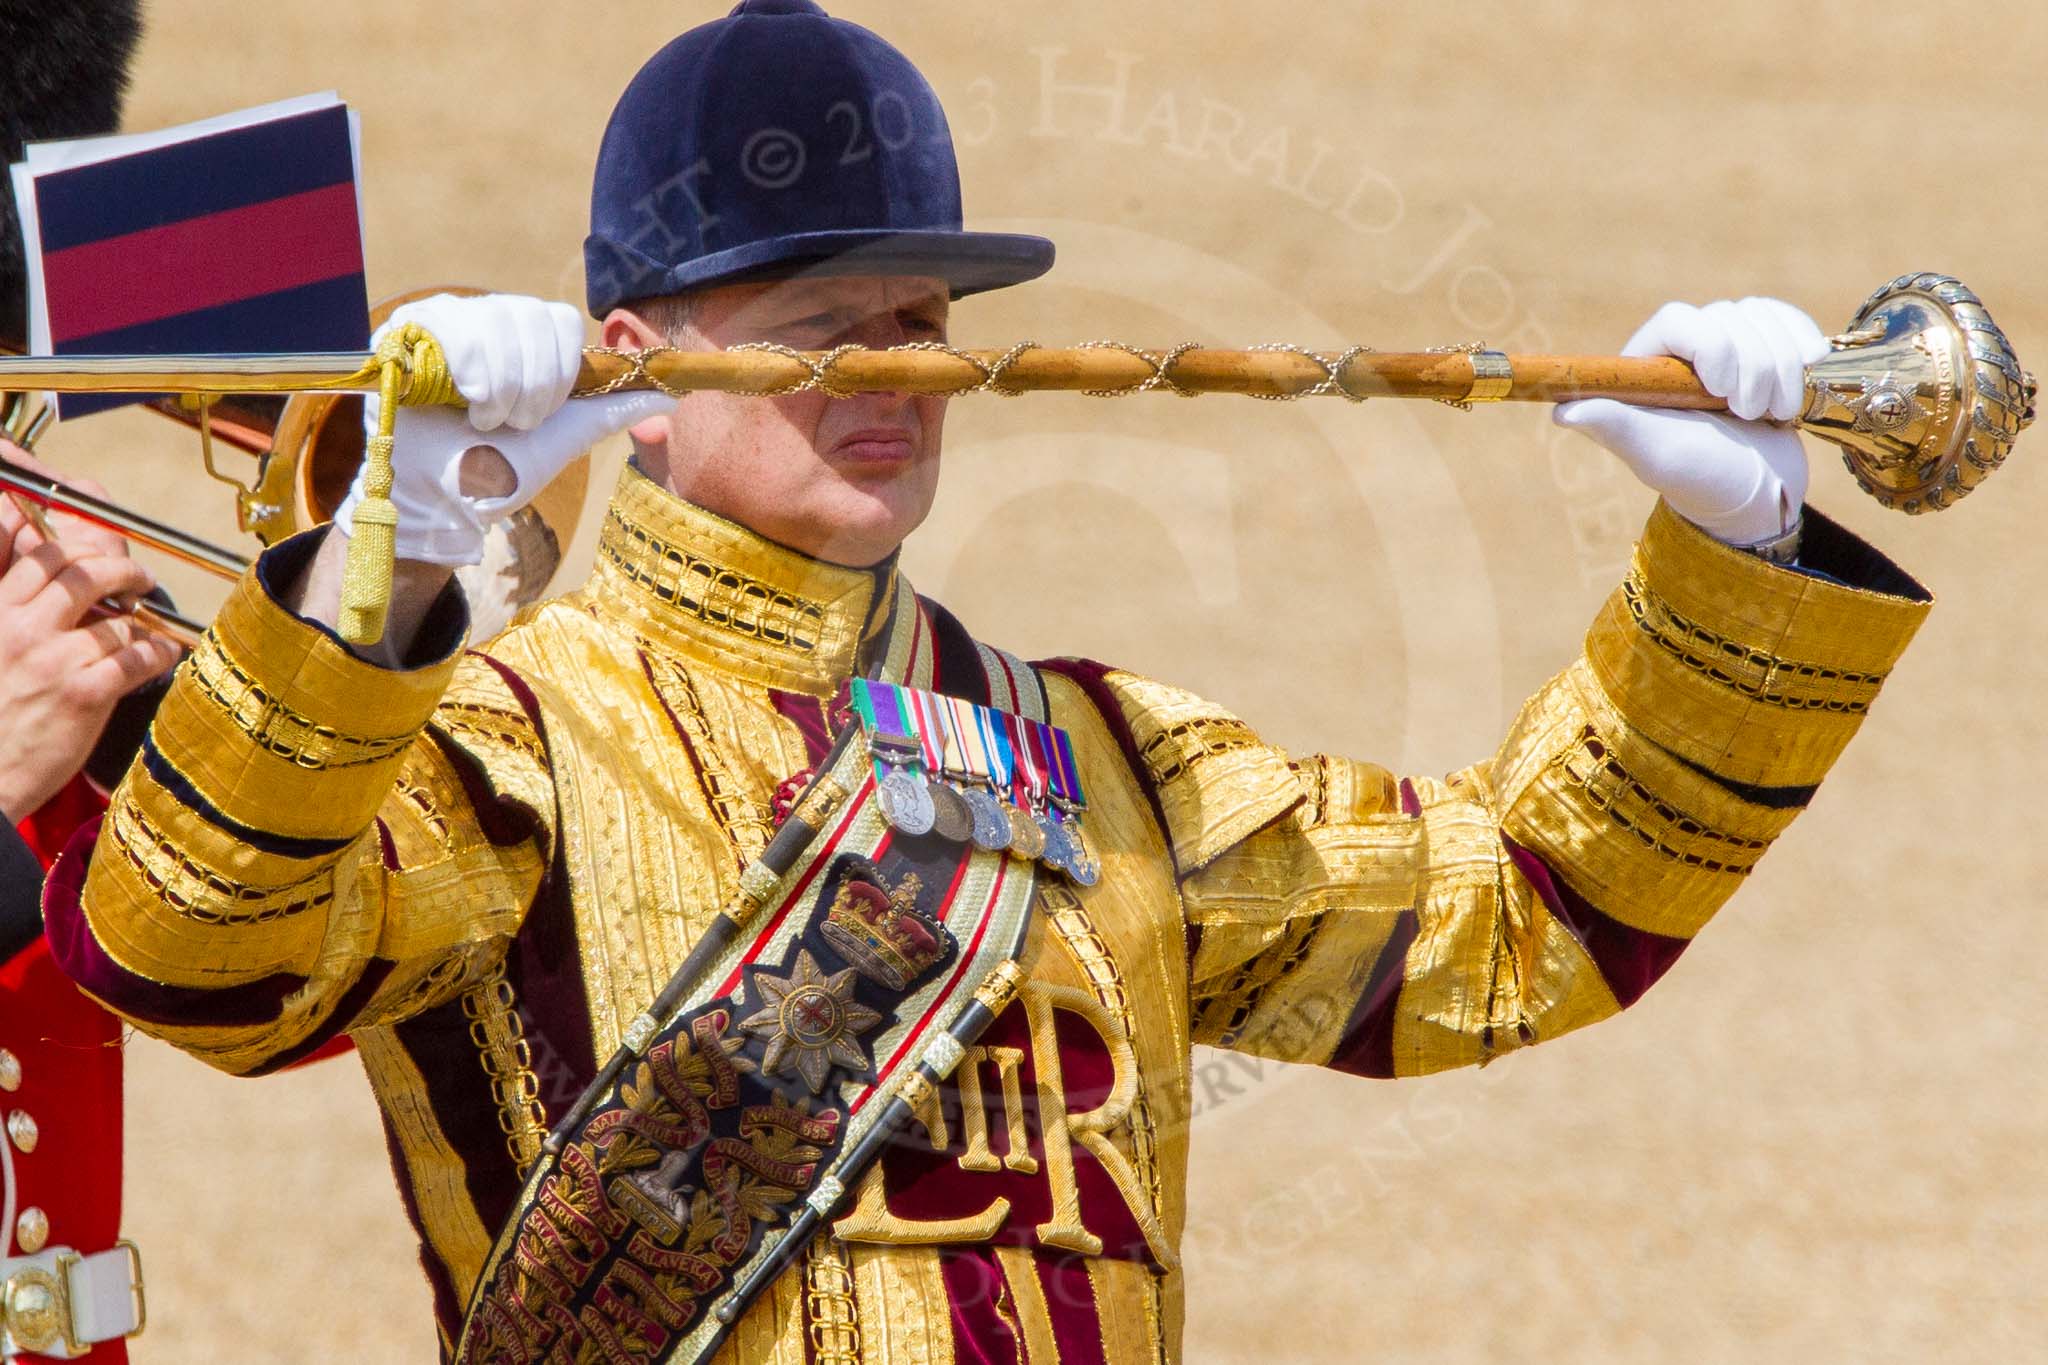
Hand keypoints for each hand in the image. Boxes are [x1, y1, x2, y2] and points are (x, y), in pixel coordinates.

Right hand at [0, 445, 181, 821]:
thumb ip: (9, 604)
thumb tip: (20, 546)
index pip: (44, 557)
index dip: (83, 549)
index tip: (103, 553)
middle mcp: (20, 629)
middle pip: (85, 573)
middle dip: (122, 569)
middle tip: (139, 579)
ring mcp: (53, 660)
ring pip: (116, 617)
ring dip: (141, 620)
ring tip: (148, 628)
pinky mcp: (83, 694)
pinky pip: (136, 657)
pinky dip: (157, 654)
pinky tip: (162, 657)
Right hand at [335, 293, 671, 565]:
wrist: (438, 500)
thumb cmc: (495, 471)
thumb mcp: (560, 442)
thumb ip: (609, 413)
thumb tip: (669, 395)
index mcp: (526, 341)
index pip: (560, 318)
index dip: (561, 369)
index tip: (544, 415)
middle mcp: (488, 319)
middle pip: (531, 316)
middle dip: (532, 385)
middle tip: (512, 425)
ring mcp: (448, 318)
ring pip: (497, 321)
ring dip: (501, 388)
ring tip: (482, 420)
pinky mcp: (409, 326)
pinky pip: (457, 327)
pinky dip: (470, 376)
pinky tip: (456, 404)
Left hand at [1553, 297, 1829, 545]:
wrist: (1760, 497)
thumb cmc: (1701, 480)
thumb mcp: (1656, 456)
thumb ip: (1615, 426)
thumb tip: (1563, 412)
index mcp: (1645, 367)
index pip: (1677, 319)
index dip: (1709, 343)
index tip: (1719, 389)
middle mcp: (1681, 351)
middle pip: (1727, 317)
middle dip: (1752, 367)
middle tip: (1748, 415)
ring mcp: (1724, 347)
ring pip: (1761, 319)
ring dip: (1780, 369)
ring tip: (1772, 415)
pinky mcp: (1763, 348)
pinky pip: (1785, 320)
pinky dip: (1801, 346)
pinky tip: (1808, 370)